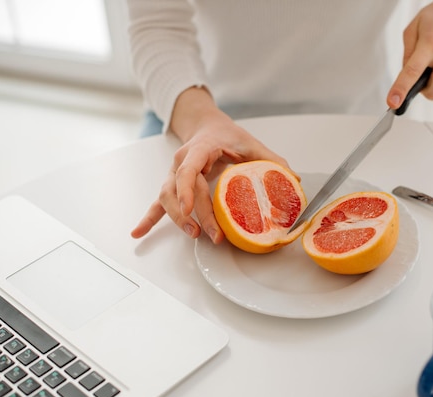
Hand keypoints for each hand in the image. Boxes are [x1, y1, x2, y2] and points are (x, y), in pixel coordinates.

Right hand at [131, 87, 290, 242]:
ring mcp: (173, 175)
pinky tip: (138, 232)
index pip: (188, 169)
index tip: (189, 209)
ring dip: (176, 219)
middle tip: (212, 235)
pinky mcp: (172, 186)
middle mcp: (181, 162)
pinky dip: (148, 219)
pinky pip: (157, 203)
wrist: (206, 125)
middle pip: (181, 190)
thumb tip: (293, 180)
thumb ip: (271, 161)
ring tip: (192, 234)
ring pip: (165, 198)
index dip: (186, 190)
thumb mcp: (251, 143)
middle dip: (194, 215)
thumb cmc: (226, 135)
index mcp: (200, 150)